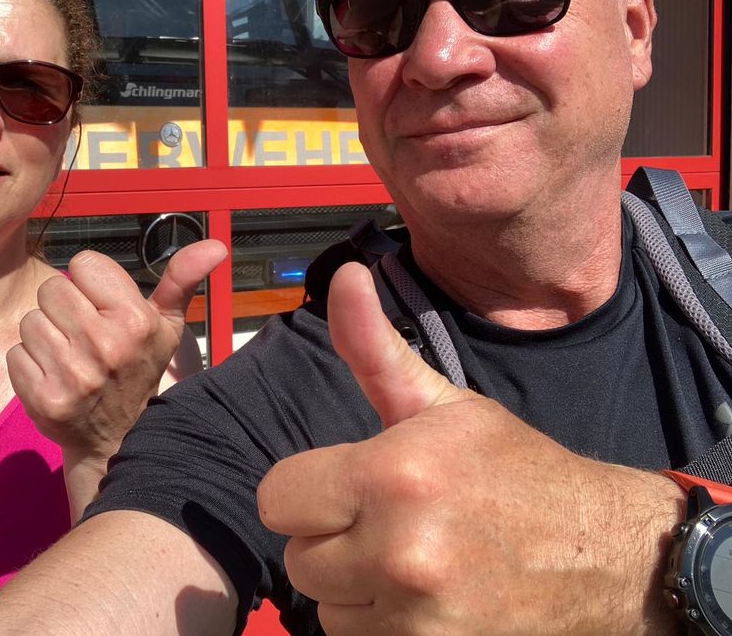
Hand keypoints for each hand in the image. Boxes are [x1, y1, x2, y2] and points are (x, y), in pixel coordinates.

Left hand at [9, 239, 226, 463]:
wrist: (119, 440)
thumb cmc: (140, 369)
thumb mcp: (168, 325)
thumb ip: (183, 279)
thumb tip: (216, 245)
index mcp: (134, 320)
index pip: (83, 263)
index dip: (90, 283)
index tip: (101, 306)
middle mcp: (104, 345)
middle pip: (51, 288)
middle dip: (64, 307)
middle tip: (83, 333)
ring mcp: (72, 374)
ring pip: (30, 321)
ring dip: (45, 336)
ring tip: (69, 355)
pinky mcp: (45, 398)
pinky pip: (17, 354)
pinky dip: (30, 364)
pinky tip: (54, 376)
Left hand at [257, 262, 683, 635]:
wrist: (602, 553)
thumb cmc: (512, 470)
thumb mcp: (442, 404)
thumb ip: (374, 348)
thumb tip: (342, 276)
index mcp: (392, 474)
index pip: (276, 498)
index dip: (307, 489)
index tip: (346, 486)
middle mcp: (399, 551)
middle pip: (299, 556)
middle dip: (331, 538)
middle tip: (386, 521)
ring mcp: (418, 618)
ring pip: (327, 605)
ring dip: (354, 587)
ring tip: (407, 559)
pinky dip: (380, 624)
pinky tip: (420, 597)